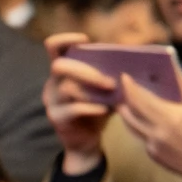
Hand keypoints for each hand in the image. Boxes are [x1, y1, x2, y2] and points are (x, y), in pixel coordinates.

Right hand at [43, 33, 116, 174]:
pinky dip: (93, 107)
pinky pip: (74, 109)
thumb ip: (106, 71)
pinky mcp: (57, 119)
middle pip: (59, 66)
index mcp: (62, 72)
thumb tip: (129, 54)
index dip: (64, 39)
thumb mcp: (102, 88)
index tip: (83, 39)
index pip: (52, 47)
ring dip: (93, 89)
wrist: (87, 142)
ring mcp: (52, 102)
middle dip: (87, 70)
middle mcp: (52, 84)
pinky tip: (106, 110)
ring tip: (113, 94)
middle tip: (110, 81)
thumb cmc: (97, 109)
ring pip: (67, 88)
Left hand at [114, 63, 181, 181]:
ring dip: (126, 112)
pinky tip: (143, 118)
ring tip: (126, 101)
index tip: (124, 76)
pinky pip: (140, 135)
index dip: (129, 87)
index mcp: (170, 117)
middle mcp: (156, 131)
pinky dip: (139, 124)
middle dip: (123, 98)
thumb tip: (171, 67)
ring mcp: (151, 145)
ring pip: (130, 125)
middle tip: (122, 88)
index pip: (140, 99)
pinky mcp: (151, 154)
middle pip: (129, 112)